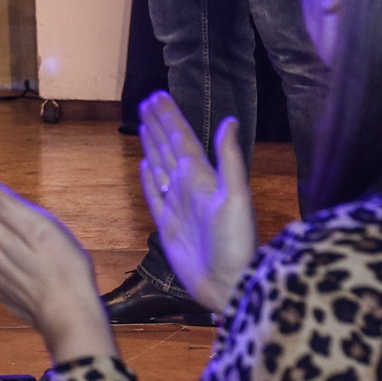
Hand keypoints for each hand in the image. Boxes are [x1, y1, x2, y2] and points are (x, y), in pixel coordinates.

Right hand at [137, 91, 254, 313]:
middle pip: (168, 147)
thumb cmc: (237, 244)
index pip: (182, 139)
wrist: (229, 285)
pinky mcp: (166, 224)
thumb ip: (230, 161)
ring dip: (152, 144)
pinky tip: (144, 164)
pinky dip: (146, 177)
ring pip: (159, 165)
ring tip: (144, 124)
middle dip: (159, 124)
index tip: (157, 96)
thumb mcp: (237, 199)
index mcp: (202, 178)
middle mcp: (188, 187)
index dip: (170, 118)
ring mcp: (176, 204)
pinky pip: (152, 193)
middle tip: (147, 101)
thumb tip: (230, 121)